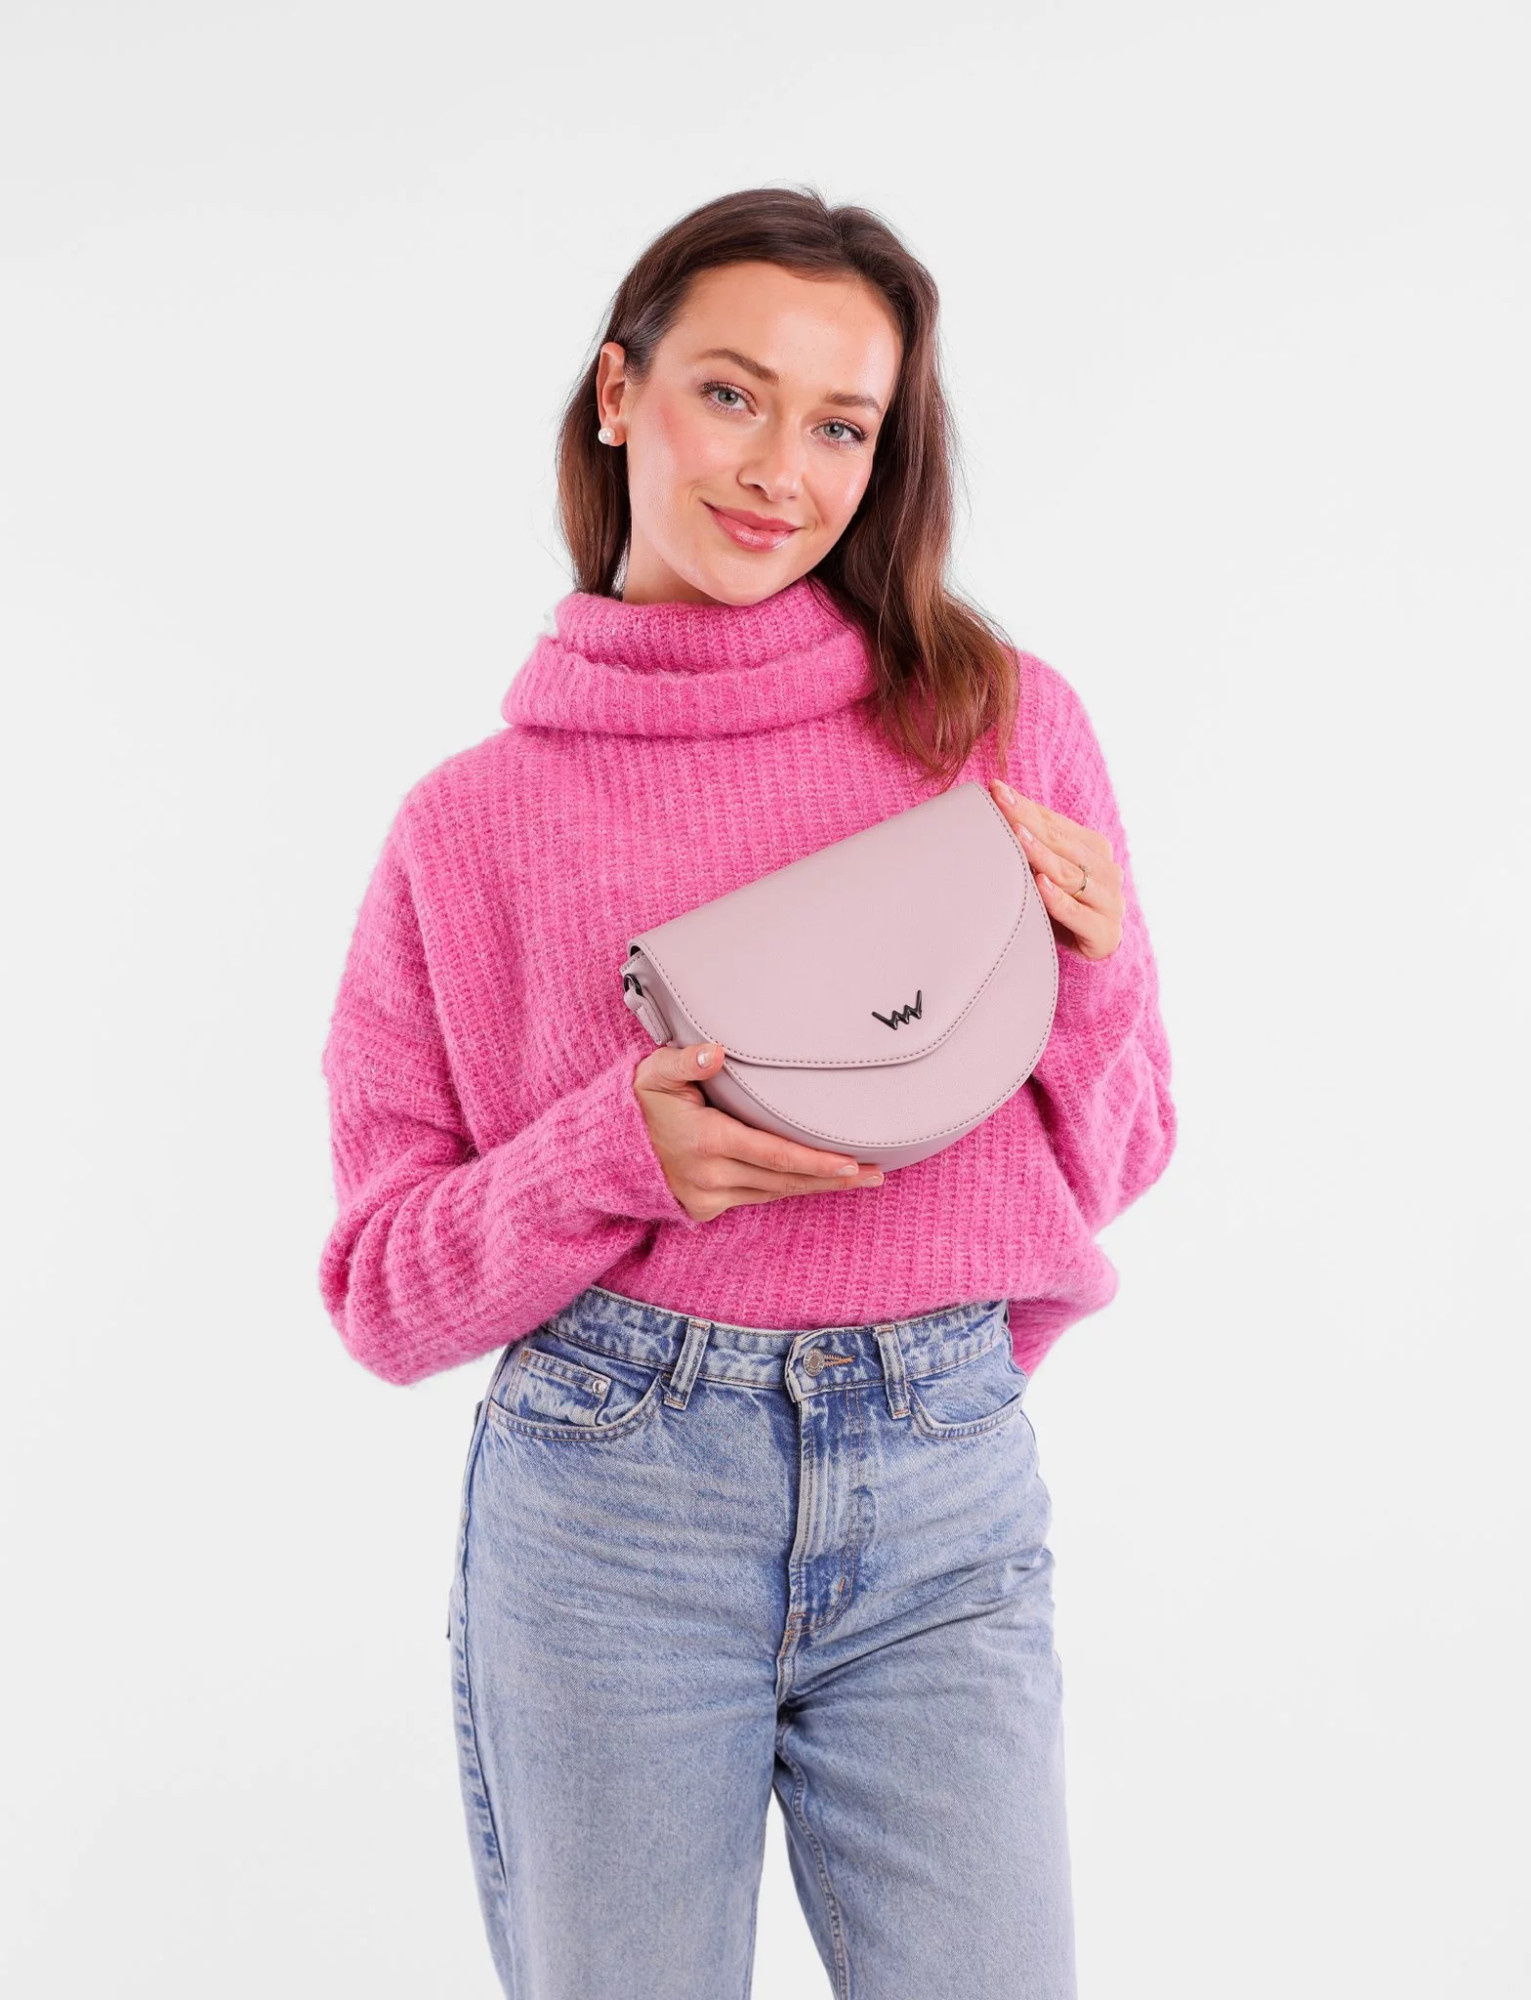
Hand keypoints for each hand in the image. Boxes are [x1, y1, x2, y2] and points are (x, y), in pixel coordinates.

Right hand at [633, 1041, 884, 1224]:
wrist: (607, 1150)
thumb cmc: (640, 1101)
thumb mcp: (656, 1072)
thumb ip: (688, 1060)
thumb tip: (716, 1051)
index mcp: (706, 1140)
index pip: (775, 1155)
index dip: (816, 1163)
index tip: (853, 1164)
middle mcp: (711, 1175)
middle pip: (785, 1180)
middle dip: (834, 1179)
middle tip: (878, 1176)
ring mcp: (709, 1196)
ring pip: (776, 1193)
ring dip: (818, 1187)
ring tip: (860, 1179)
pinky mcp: (707, 1208)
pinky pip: (757, 1197)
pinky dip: (787, 1189)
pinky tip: (815, 1181)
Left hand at [988, 778, 1123, 960]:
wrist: (1092, 953)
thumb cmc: (1062, 906)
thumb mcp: (1049, 871)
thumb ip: (1033, 841)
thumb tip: (996, 801)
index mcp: (1094, 849)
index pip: (1056, 823)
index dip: (1026, 806)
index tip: (997, 790)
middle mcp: (1106, 871)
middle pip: (1062, 844)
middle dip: (1028, 821)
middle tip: (1001, 803)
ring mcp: (1109, 902)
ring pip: (1070, 875)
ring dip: (1042, 855)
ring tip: (1017, 836)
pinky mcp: (1105, 933)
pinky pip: (1077, 913)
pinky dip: (1058, 899)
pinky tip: (1040, 884)